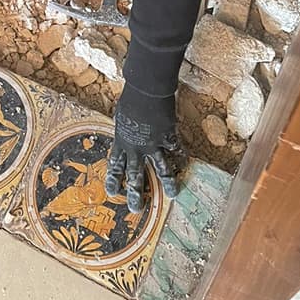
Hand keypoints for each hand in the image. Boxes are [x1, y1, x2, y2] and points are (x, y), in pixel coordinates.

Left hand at [105, 88, 181, 211]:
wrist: (145, 91)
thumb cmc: (130, 99)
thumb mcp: (121, 116)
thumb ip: (124, 129)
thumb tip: (125, 131)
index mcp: (121, 141)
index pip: (115, 166)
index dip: (113, 180)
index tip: (112, 193)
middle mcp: (136, 148)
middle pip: (134, 175)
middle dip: (134, 194)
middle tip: (135, 209)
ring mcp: (153, 145)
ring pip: (161, 170)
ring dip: (167, 183)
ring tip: (173, 195)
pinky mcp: (168, 137)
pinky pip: (177, 152)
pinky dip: (182, 159)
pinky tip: (187, 167)